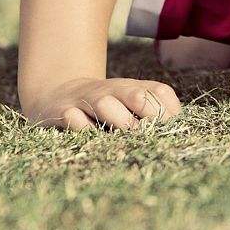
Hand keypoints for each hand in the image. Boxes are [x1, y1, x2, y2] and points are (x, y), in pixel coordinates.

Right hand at [21, 76, 180, 130]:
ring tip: (123, 139)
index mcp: (133, 89)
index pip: (160, 94)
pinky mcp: (61, 112)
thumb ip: (152, 116)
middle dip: (149, 116)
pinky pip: (74, 120)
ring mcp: (85, 100)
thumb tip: (175, 137)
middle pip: (138, 95)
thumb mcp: (127, 107)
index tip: (168, 132)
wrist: (55, 94)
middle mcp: (112, 91)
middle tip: (149, 136)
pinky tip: (91, 141)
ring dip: (119, 123)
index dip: (169, 114)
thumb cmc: (102, 109)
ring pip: (106, 105)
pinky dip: (84, 130)